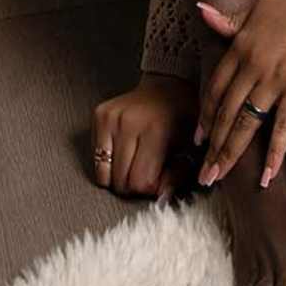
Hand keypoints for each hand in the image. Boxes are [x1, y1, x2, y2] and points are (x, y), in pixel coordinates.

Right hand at [89, 76, 191, 200]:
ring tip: (134, 167)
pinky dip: (108, 164)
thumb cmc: (181, 118)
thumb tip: (162, 198)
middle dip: (135, 187)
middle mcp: (128, 123)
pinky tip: (124, 155)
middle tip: (148, 175)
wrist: (166, 87)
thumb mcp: (189, 148)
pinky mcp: (99, 116)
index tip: (160, 182)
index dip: (151, 190)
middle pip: (122, 180)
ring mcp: (110, 118)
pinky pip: (95, 158)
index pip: (141, 181)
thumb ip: (178, 176)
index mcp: (154, 131)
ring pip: (104, 174)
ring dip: (119, 178)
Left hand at [193, 0, 285, 191]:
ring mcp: (273, 79)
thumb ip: (230, 21)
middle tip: (203, 175)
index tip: (198, 139)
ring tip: (219, 178)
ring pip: (245, 124)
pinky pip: (282, 126)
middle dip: (212, 146)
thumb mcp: (255, 9)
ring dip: (231, 154)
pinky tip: (266, 176)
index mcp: (238, 47)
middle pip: (224, 113)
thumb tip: (202, 10)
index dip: (205, 117)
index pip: (214, 90)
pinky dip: (273, 152)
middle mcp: (250, 67)